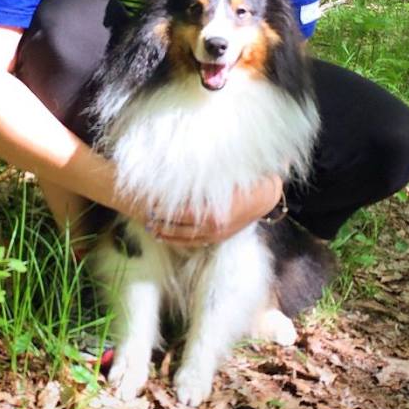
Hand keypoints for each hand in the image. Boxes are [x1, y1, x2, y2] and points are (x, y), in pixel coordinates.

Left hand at [142, 175, 283, 247]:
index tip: (147, 203)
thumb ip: (201, 175)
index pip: (178, 214)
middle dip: (159, 222)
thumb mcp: (222, 175)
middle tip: (143, 215)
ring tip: (150, 227)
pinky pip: (194, 242)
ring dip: (166, 233)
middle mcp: (212, 228)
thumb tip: (178, 165)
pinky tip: (166, 236)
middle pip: (178, 228)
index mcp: (212, 214)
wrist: (265, 196)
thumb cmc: (244, 181)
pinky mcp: (219, 238)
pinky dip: (178, 240)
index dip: (161, 209)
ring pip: (184, 238)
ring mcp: (216, 236)